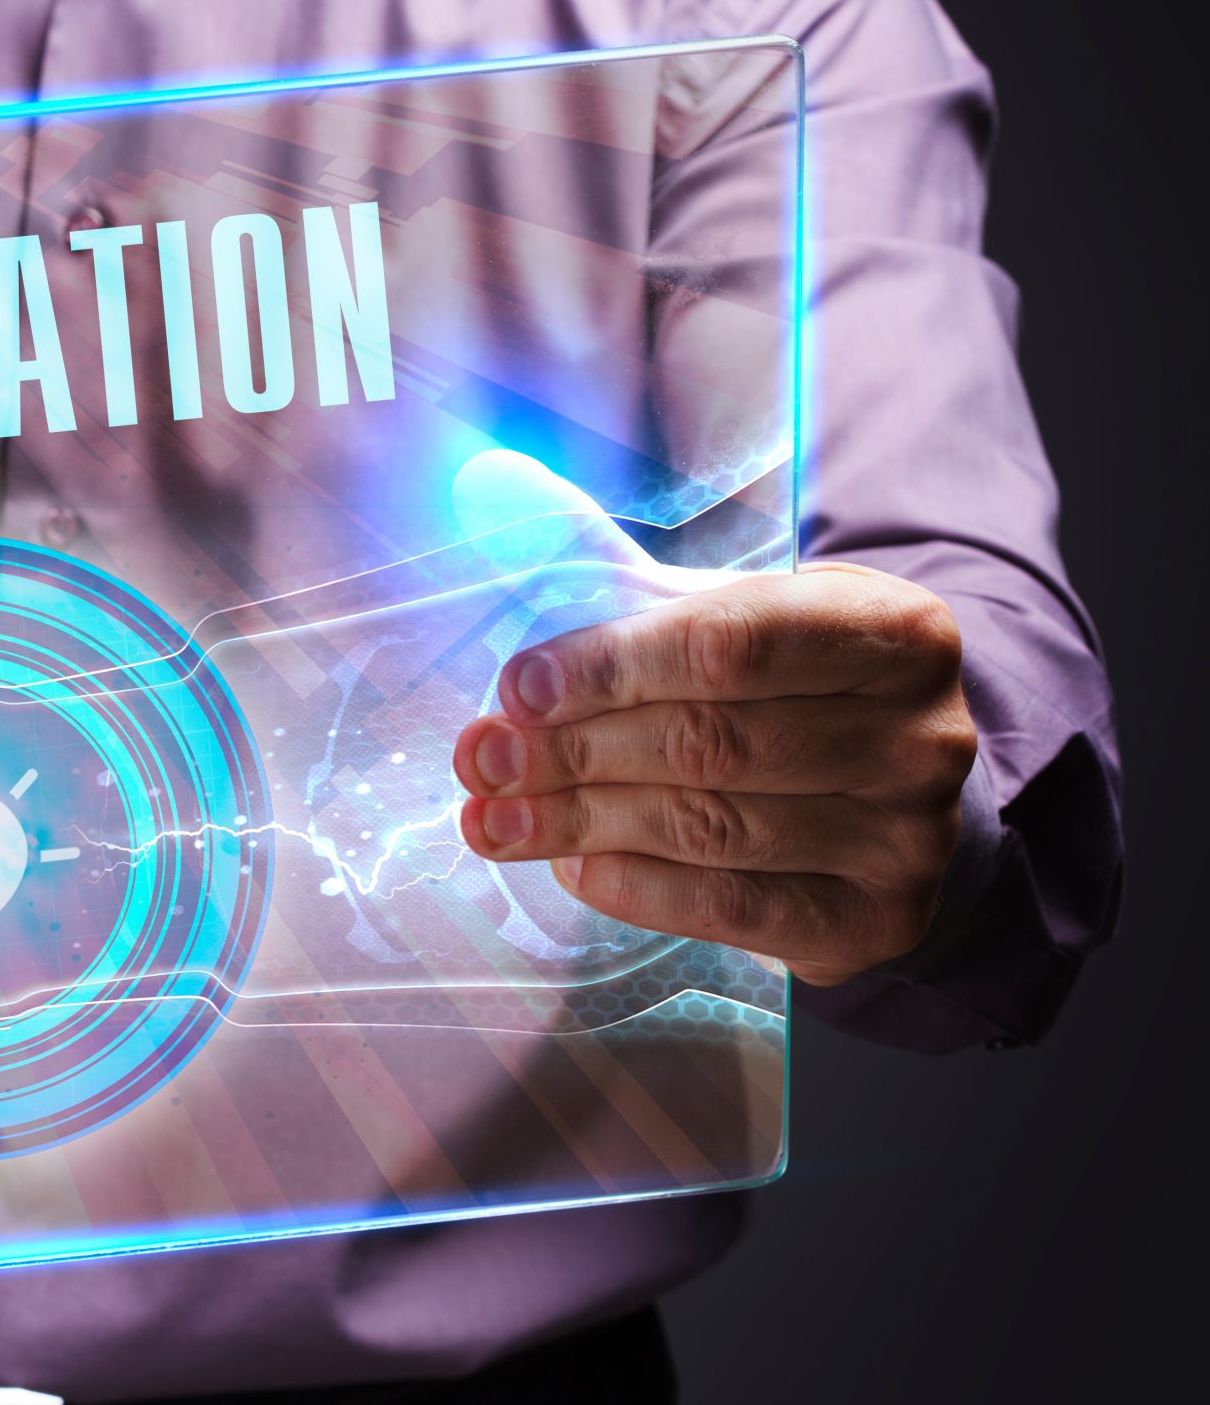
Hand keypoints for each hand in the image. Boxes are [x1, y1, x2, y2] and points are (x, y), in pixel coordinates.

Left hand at [453, 563, 977, 984]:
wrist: (877, 801)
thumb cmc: (775, 689)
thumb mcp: (715, 614)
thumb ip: (606, 565)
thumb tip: (486, 484)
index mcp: (893, 627)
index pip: (730, 644)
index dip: (610, 666)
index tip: (516, 687)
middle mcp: (923, 732)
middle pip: (712, 743)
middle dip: (575, 752)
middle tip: (481, 758)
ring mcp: (911, 835)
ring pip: (713, 829)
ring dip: (580, 824)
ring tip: (491, 818)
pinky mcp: (880, 920)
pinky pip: (731, 907)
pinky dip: (633, 888)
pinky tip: (569, 865)